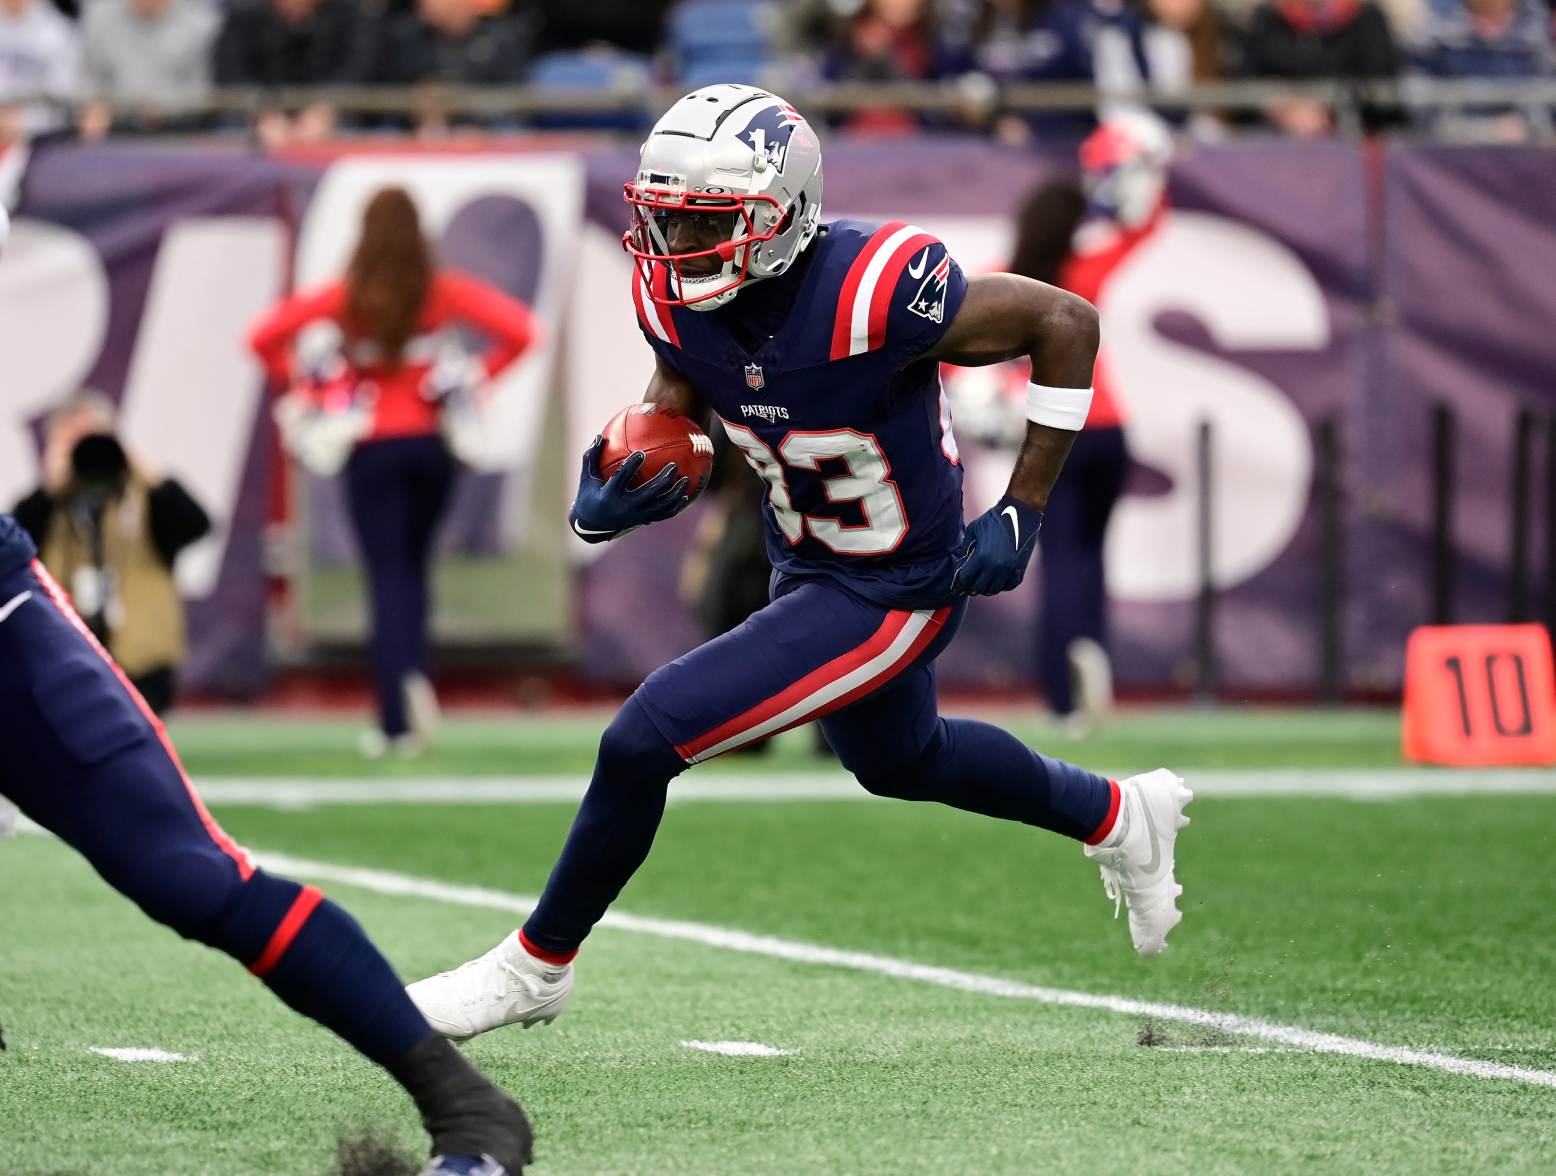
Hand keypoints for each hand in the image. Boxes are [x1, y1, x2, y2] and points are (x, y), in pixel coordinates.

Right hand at [569, 436, 689, 543]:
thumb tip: (600, 436)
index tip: (641, 453)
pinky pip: (662, 515)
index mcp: (609, 496)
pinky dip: (675, 507)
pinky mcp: (642, 521)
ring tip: (686, 480)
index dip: (631, 466)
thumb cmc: (589, 495)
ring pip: (660, 506)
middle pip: (648, 493)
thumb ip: (592, 457)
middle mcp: (624, 508)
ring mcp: (635, 516)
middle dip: (663, 480)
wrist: (592, 525)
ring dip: (675, 494)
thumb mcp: (587, 477)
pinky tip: (685, 497)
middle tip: (674, 466)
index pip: (621, 479)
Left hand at [952, 495, 1042, 596]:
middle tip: (967, 588)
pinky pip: (1009, 586)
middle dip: (970, 588)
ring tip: (981, 585)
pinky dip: (1002, 586)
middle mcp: (995, 567)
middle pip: (978, 588)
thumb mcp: (972, 532)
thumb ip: (965, 551)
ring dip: (986, 589)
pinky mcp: (1019, 568)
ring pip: (994, 590)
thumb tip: (959, 567)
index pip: (965, 580)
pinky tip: (996, 582)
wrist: (1017, 513)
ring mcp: (1009, 569)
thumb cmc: (991, 521)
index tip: (956, 589)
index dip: (959, 586)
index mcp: (981, 558)